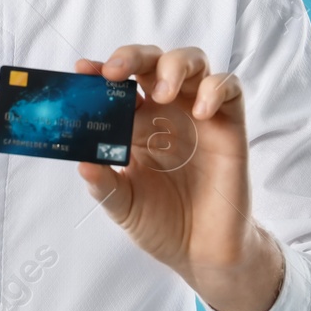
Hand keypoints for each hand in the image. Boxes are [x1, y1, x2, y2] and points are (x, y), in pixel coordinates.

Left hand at [74, 44, 284, 310]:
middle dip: (133, 56)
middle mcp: (167, 112)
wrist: (203, 253)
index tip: (82, 70)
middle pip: (153, 61)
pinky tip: (201, 112)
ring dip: (174, 66)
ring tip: (161, 92)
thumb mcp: (124, 206)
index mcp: (136, 123)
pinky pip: (229, 88)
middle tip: (116, 71)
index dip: (100, 71)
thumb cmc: (162, 224)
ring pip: (192, 62)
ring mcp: (199, 114)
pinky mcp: (229, 125)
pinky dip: (215, 89)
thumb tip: (83, 165)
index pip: (118, 84)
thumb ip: (105, 185)